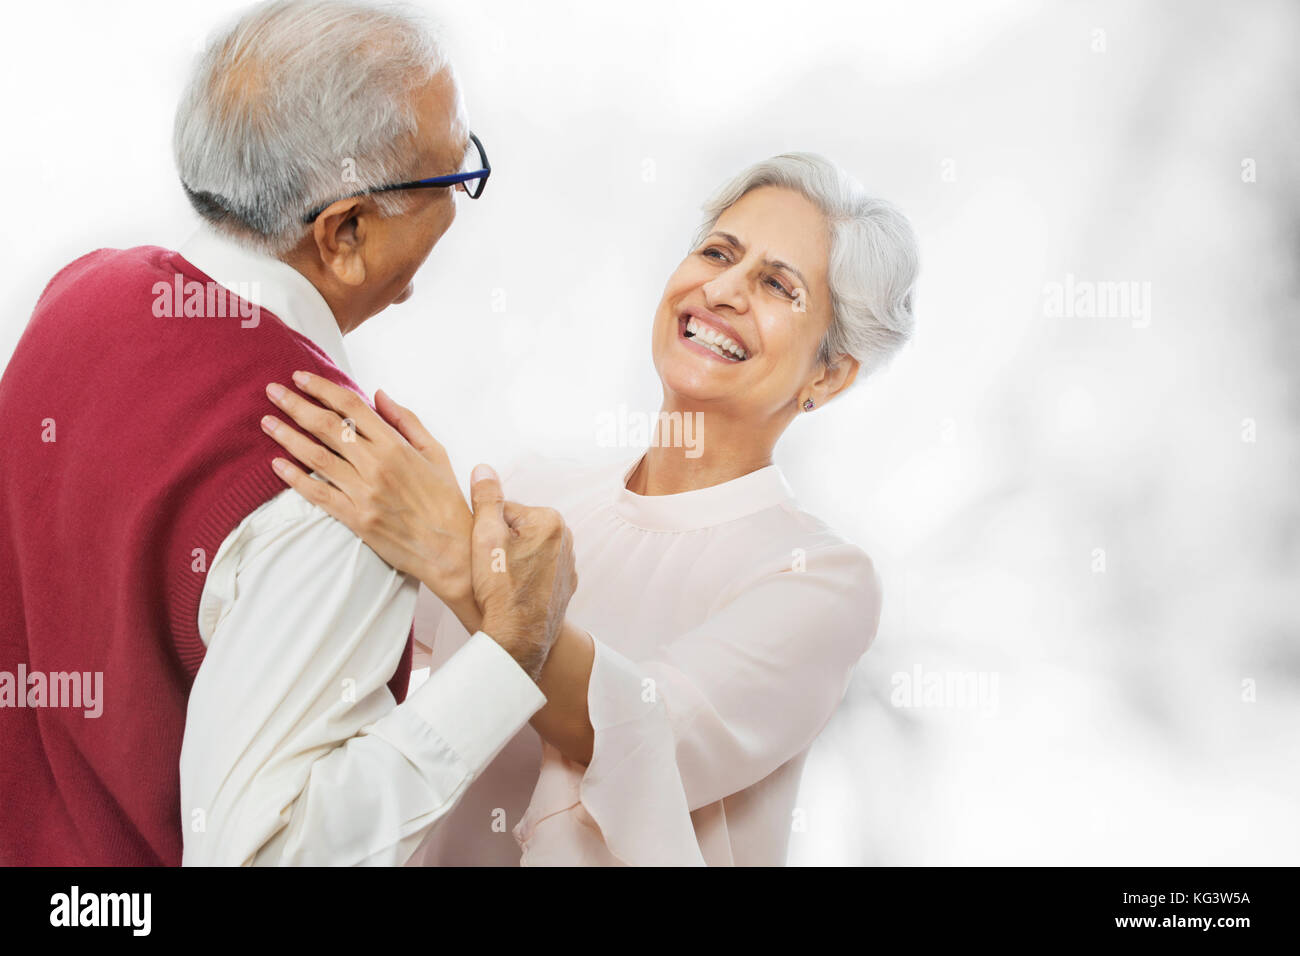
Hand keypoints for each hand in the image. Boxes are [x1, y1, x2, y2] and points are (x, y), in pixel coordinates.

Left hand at [261, 371, 475, 628]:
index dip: (323, 388)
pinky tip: (277, 464)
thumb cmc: (446, 500)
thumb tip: (378, 393)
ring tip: (267, 422)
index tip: (301, 377)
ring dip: (287, 436)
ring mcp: (363, 493)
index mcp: (396, 445)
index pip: (352, 406)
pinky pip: (318, 494)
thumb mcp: (436, 452)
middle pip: (327, 426)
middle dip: (296, 405)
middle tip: (273, 391)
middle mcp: (376, 465)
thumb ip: (406, 421)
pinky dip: (294, 478)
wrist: (451, 549)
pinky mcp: (355, 518)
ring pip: (316, 457)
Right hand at [468, 464, 576, 680]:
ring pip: (528, 550)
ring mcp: (568, 563)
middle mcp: (566, 538)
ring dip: (513, 560)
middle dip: (501, 544)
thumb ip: (486, 499)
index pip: (505, 510)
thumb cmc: (502, 590)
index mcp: (549, 520)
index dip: (485, 529)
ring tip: (500, 583)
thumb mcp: (485, 537)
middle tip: (490, 568)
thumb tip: (484, 470)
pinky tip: (513, 592)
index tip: (482, 550)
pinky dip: (525, 578)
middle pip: (518, 529)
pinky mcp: (565, 585)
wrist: (519, 637)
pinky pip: (538, 571)